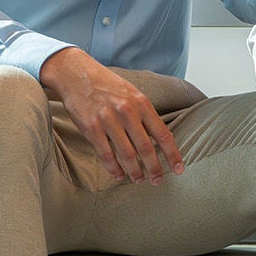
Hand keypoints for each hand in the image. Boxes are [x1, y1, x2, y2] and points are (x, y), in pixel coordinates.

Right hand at [39, 47, 182, 183]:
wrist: (77, 74)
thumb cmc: (107, 85)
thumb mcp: (132, 93)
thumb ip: (145, 113)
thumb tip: (158, 136)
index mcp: (142, 103)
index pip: (163, 133)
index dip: (172, 154)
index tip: (179, 169)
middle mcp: (127, 112)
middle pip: (146, 148)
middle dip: (154, 168)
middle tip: (157, 181)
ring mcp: (109, 121)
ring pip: (127, 154)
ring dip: (135, 171)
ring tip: (139, 180)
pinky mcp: (92, 128)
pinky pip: (106, 154)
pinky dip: (113, 168)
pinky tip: (119, 175)